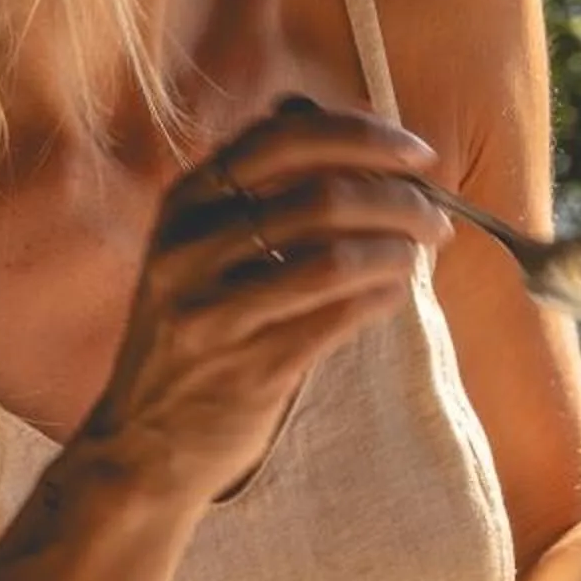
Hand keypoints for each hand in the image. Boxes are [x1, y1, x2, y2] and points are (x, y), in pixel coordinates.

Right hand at [79, 99, 451, 505]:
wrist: (144, 443)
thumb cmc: (198, 336)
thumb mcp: (201, 252)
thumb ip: (260, 193)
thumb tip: (354, 137)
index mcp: (186, 204)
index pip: (282, 139)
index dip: (362, 137)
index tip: (417, 155)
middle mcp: (189, 248)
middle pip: (319, 197)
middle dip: (398, 200)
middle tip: (436, 218)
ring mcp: (214, 309)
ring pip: (333, 257)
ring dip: (396, 251)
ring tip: (418, 256)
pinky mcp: (247, 366)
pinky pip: (337, 317)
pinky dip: (382, 297)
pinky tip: (395, 294)